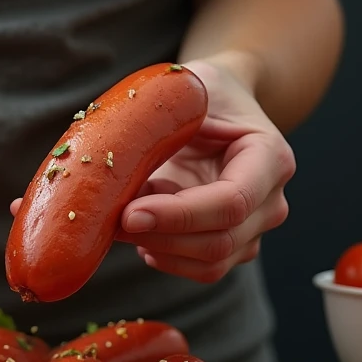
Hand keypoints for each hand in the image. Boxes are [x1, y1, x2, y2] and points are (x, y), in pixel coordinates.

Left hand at [8, 56, 295, 283]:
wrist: (220, 106)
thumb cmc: (201, 94)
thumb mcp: (182, 92)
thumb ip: (151, 123)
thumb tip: (91, 165)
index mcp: (270, 157)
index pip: (231, 202)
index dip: (178, 215)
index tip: (129, 214)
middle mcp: (271, 200)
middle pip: (219, 242)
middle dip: (157, 236)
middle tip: (110, 221)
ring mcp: (254, 229)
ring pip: (208, 264)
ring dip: (155, 247)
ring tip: (122, 218)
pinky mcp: (231, 246)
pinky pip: (197, 269)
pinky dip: (160, 255)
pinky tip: (138, 232)